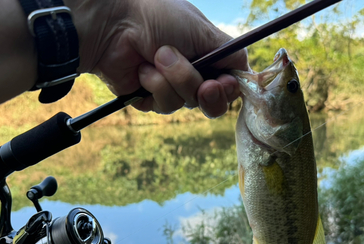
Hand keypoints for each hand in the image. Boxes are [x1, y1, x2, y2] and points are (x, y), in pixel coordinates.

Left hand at [67, 0, 247, 117]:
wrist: (114, 23)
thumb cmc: (159, 17)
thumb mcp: (203, 31)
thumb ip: (232, 54)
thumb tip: (248, 75)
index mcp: (209, 56)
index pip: (231, 85)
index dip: (229, 90)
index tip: (221, 83)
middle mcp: (193, 74)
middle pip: (213, 102)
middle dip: (202, 89)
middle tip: (201, 84)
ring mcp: (171, 87)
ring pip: (187, 103)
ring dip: (174, 79)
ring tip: (157, 55)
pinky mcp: (150, 99)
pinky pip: (164, 105)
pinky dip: (154, 85)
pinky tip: (143, 68)